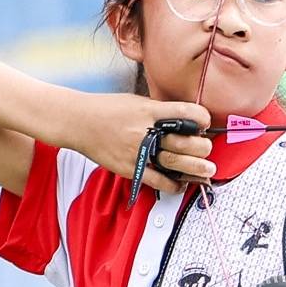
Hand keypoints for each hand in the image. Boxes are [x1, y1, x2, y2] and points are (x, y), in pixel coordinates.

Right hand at [74, 92, 214, 191]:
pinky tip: (183, 184)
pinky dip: (174, 185)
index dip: (203, 118)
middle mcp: (146, 130)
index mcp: (150, 110)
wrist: (78, 121)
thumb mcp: (137, 101)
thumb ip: (159, 111)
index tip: (206, 123)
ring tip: (207, 170)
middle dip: (203, 147)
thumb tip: (182, 118)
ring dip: (197, 168)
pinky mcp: (130, 168)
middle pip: (187, 141)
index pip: (187, 112)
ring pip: (177, 163)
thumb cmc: (107, 109)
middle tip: (207, 148)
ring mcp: (138, 151)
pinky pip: (158, 181)